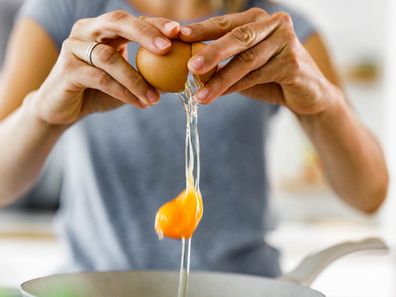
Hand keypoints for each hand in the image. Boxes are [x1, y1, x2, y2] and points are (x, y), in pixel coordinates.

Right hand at [31, 11, 180, 125]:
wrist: (63, 109)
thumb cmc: (97, 91)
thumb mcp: (126, 81)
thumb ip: (147, 75)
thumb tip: (179, 78)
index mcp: (102, 29)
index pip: (132, 20)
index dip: (155, 24)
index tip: (178, 32)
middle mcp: (86, 31)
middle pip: (117, 22)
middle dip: (145, 33)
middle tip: (167, 48)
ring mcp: (74, 48)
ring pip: (109, 57)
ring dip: (136, 79)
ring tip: (155, 99)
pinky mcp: (67, 70)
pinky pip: (100, 78)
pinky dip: (123, 91)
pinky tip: (139, 103)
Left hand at [179, 8, 334, 114]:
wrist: (306, 93)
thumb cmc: (270, 75)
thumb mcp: (243, 66)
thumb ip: (222, 62)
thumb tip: (188, 68)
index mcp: (257, 19)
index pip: (224, 23)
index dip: (200, 29)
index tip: (176, 35)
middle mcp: (274, 24)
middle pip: (237, 37)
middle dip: (211, 52)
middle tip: (190, 67)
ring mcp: (286, 42)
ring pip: (247, 60)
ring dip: (221, 79)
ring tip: (200, 95)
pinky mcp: (293, 63)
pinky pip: (258, 76)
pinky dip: (237, 87)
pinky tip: (220, 95)